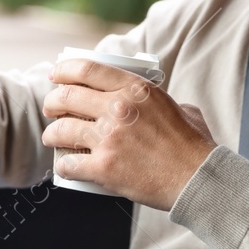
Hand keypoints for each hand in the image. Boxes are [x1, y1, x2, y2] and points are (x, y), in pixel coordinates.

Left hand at [41, 59, 216, 209]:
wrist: (197, 178)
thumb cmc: (193, 146)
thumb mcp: (181, 108)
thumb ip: (160, 101)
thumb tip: (150, 102)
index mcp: (136, 89)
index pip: (88, 69)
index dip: (65, 70)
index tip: (56, 75)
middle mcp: (119, 108)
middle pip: (67, 97)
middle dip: (52, 102)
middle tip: (51, 108)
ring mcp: (109, 138)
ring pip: (62, 130)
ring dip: (52, 134)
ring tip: (52, 138)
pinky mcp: (104, 167)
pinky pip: (69, 164)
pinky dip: (64, 166)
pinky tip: (66, 167)